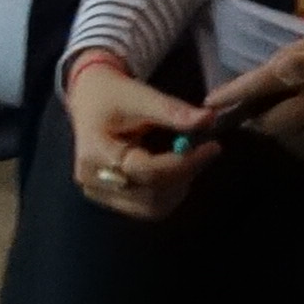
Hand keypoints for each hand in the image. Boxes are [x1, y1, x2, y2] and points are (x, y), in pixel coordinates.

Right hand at [64, 51, 213, 223]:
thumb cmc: (113, 95)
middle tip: (204, 153)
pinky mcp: (108, 199)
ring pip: (151, 208)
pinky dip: (167, 194)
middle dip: (184, 175)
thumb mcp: (140, 95)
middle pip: (150, 195)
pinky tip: (174, 172)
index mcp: (95, 151)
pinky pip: (145, 208)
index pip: (146, 170)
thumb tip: (208, 119)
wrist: (90, 100)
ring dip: (178, 188)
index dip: (183, 162)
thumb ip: (172, 111)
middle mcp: (92, 179)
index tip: (212, 147)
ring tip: (188, 161)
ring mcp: (98, 193)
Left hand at [189, 16, 303, 164]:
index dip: (231, 94)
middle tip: (260, 111)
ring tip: (289, 116)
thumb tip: (265, 75)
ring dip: (281, 131)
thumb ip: (293, 56)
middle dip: (259, 119)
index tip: (210, 103)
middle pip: (270, 123)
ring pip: (290, 140)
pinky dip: (302, 142)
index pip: (258, 85)